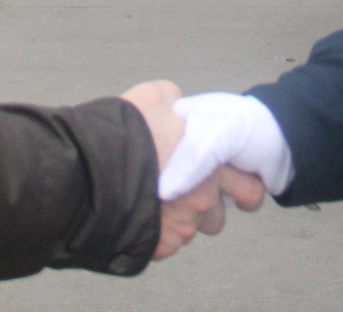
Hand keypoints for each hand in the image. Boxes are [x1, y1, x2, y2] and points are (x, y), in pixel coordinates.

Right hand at [123, 82, 267, 259]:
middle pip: (220, 218)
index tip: (229, 185)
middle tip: (190, 198)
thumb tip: (176, 106)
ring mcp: (182, 225)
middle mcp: (204, 198)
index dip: (240, 188)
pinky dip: (155, 233)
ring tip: (155, 201)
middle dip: (209, 211)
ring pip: (190, 231)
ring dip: (179, 220)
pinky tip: (138, 213)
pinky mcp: (160, 245)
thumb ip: (177, 104)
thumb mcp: (156, 97)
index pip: (250, 190)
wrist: (92, 165)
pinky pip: (165, 244)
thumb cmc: (125, 130)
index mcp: (213, 162)